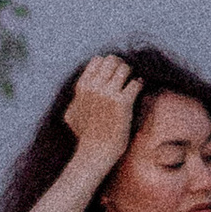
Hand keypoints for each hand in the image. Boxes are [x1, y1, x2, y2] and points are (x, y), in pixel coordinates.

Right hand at [61, 54, 139, 177]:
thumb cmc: (84, 136)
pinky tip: (137, 91)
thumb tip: (78, 92)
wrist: (96, 152)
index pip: (98, 60)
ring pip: (125, 68)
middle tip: (125, 78)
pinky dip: (139, 85)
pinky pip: (136, 83)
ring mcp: (109, 94)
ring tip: (131, 84)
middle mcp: (94, 87)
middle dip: (120, 66)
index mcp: (83, 86)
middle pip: (112, 60)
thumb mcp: (71, 114)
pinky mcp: (123, 103)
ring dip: (130, 75)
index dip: (107, 65)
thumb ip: (75, 99)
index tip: (112, 75)